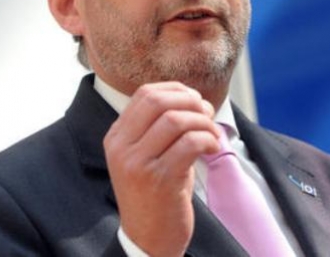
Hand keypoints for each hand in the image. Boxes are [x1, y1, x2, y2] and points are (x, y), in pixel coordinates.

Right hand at [103, 82, 220, 256]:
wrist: (148, 240)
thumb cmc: (155, 194)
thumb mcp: (146, 156)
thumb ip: (158, 126)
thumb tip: (190, 96)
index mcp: (116, 138)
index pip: (145, 94)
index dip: (177, 90)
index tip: (195, 100)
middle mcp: (122, 148)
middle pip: (159, 101)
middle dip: (191, 102)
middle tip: (207, 114)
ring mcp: (138, 164)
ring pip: (177, 120)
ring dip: (204, 122)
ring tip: (213, 135)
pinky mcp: (160, 180)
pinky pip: (190, 143)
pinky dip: (208, 140)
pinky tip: (213, 149)